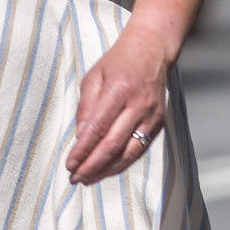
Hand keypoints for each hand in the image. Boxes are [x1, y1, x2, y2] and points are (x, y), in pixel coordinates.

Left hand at [67, 23, 173, 186]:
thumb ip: (86, 108)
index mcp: (118, 90)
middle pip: (113, 145)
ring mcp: (152, 116)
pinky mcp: (159, 123)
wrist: (152, 50)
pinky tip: (108, 170)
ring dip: (107, 170)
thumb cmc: (117, 62)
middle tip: (75, 179)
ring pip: (128, 153)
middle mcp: (138, 105)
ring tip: (88, 180)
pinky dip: (122, 163)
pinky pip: (139, 150)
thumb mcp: (93, 77)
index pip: (97, 129)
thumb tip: (80, 139)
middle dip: (92, 166)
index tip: (69, 165)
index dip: (82, 151)